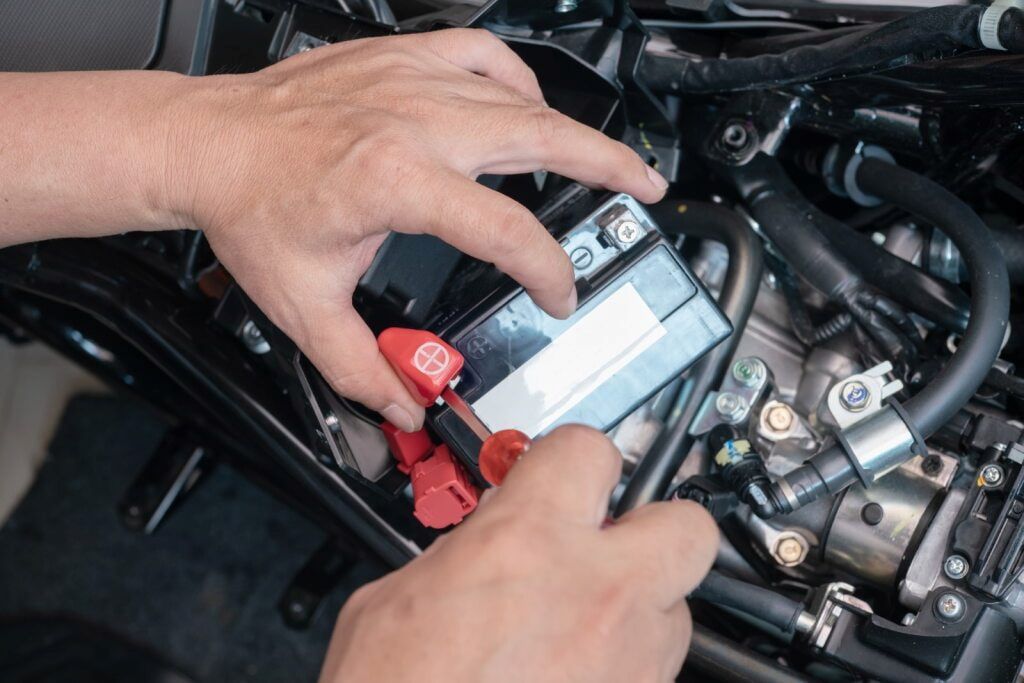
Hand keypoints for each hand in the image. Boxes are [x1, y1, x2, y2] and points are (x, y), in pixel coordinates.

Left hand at [162, 29, 667, 430]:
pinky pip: (481, 54)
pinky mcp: (401, 60)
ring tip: (603, 157)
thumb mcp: (304, 305)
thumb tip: (403, 405)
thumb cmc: (248, 208)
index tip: (557, 293)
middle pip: (540, 137)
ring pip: (519, 95)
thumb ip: (361, 366)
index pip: (507, 229)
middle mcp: (414, 121)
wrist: (205, 144)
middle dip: (607, 168)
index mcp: (396, 180)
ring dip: (570, 128)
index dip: (548, 269)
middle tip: (644, 189)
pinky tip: (525, 103)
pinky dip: (516, 79)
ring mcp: (411, 82)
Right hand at [319, 425, 718, 682]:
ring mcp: (630, 662)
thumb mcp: (396, 600)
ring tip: (580, 627)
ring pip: (677, 607)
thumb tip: (490, 538)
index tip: (562, 471)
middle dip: (652, 525)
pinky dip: (624, 666)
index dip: (572, 456)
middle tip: (610, 538)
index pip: (589, 449)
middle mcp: (598, 596)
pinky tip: (574, 676)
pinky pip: (657, 671)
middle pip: (685, 525)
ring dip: (637, 606)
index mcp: (527, 543)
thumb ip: (463, 552)